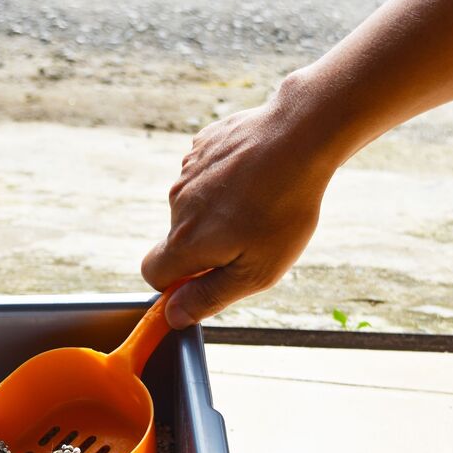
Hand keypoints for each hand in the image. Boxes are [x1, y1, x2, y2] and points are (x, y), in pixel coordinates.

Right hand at [141, 87, 338, 328]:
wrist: (299, 136)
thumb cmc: (282, 210)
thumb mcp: (255, 272)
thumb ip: (209, 297)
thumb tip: (174, 317)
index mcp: (184, 241)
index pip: (152, 274)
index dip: (176, 284)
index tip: (209, 277)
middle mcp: (176, 205)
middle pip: (178, 239)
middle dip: (205, 245)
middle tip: (252, 237)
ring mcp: (187, 171)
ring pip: (193, 204)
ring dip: (217, 210)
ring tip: (260, 201)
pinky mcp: (203, 145)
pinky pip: (205, 173)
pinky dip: (224, 178)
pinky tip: (256, 173)